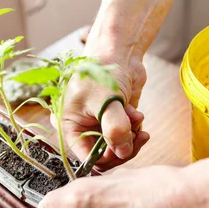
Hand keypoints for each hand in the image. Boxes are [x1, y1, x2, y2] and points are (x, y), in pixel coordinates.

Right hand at [55, 48, 149, 170]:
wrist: (116, 50)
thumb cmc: (101, 69)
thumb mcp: (106, 100)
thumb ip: (115, 129)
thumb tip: (123, 152)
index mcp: (70, 126)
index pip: (87, 157)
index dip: (106, 157)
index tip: (123, 148)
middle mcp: (83, 127)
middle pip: (104, 154)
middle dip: (123, 146)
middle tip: (138, 137)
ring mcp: (100, 123)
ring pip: (118, 145)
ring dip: (131, 135)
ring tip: (137, 117)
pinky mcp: (115, 118)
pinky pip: (126, 134)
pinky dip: (134, 127)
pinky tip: (137, 112)